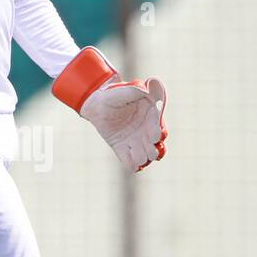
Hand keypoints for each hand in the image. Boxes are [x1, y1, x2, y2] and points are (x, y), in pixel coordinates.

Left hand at [52, 46, 167, 171]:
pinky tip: (132, 164)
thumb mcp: (123, 91)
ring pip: (146, 158)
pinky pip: (130, 163)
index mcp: (150, 118)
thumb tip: (146, 91)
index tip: (154, 132)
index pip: (160, 129)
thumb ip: (134, 91)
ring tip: (138, 154)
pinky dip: (132, 165)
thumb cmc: (113, 96)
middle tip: (147, 145)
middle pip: (156, 148)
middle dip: (153, 149)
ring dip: (143, 158)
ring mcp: (135, 142)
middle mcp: (145, 132)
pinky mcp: (122, 149)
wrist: (97, 105)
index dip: (158, 132)